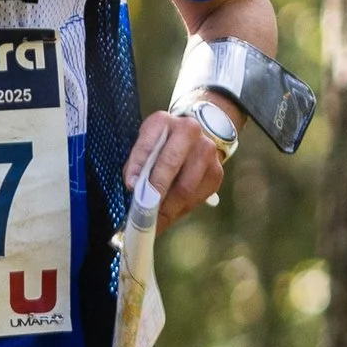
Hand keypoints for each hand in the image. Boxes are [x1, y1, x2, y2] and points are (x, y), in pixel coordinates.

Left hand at [127, 109, 228, 233]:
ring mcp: (207, 151)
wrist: (197, 136)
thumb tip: (134, 187)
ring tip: (153, 223)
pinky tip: (169, 216)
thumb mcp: (146, 144)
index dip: (138, 165)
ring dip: (167, 209)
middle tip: (142, 215)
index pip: (148, 144)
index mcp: (162, 122)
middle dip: (155, 192)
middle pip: (170, 164)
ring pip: (186, 187)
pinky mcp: (216, 172)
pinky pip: (196, 197)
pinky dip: (180, 210)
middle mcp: (189, 131)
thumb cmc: (162, 144)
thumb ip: (139, 162)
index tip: (130, 186)